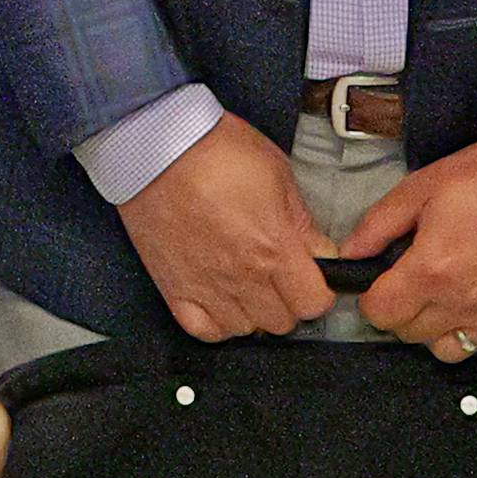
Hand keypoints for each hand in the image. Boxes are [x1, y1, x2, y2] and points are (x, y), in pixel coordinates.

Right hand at [113, 111, 331, 342]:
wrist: (156, 146)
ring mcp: (206, 286)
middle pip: (282, 321)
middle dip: (288, 301)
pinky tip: (221, 301)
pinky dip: (216, 323)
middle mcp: (242, 275)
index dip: (320, 290)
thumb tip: (318, 249)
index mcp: (273, 247)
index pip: (314, 302)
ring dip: (253, 312)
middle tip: (281, 276)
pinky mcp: (174, 287)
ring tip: (249, 285)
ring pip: (245, 329)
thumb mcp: (277, 174)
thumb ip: (301, 221)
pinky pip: (204, 330)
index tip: (313, 277)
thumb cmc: (213, 150)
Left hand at [339, 138, 476, 358]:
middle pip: (408, 334)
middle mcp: (463, 305)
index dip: (372, 297)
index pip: (379, 314)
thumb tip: (348, 254)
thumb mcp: (423, 186)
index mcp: (432, 271)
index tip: (383, 279)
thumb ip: (378, 224)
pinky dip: (472, 327)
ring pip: (443, 349)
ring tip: (445, 293)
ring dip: (434, 326)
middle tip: (414, 278)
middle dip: (401, 309)